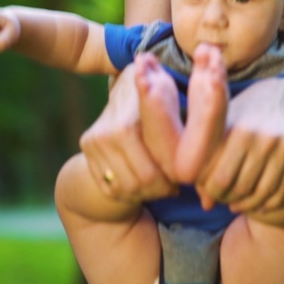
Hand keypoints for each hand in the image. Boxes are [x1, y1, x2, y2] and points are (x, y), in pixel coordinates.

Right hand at [79, 64, 177, 202]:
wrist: (125, 90)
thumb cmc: (159, 94)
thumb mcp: (172, 96)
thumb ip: (179, 117)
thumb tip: (196, 127)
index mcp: (130, 123)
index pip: (153, 167)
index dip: (172, 176)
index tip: (183, 177)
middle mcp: (107, 134)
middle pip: (142, 180)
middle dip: (162, 188)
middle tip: (175, 186)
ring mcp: (94, 143)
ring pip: (126, 188)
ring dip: (148, 192)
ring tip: (161, 186)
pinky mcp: (87, 153)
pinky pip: (112, 188)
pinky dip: (130, 193)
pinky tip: (143, 185)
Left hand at [194, 78, 283, 213]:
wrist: (275, 99)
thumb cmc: (237, 118)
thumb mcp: (218, 132)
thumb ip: (207, 167)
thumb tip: (206, 205)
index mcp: (238, 131)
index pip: (221, 179)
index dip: (213, 192)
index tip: (210, 192)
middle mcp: (262, 138)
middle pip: (242, 188)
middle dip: (229, 199)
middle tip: (224, 200)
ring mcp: (283, 146)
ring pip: (263, 193)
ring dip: (248, 205)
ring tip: (238, 204)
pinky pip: (282, 191)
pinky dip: (267, 203)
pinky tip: (256, 203)